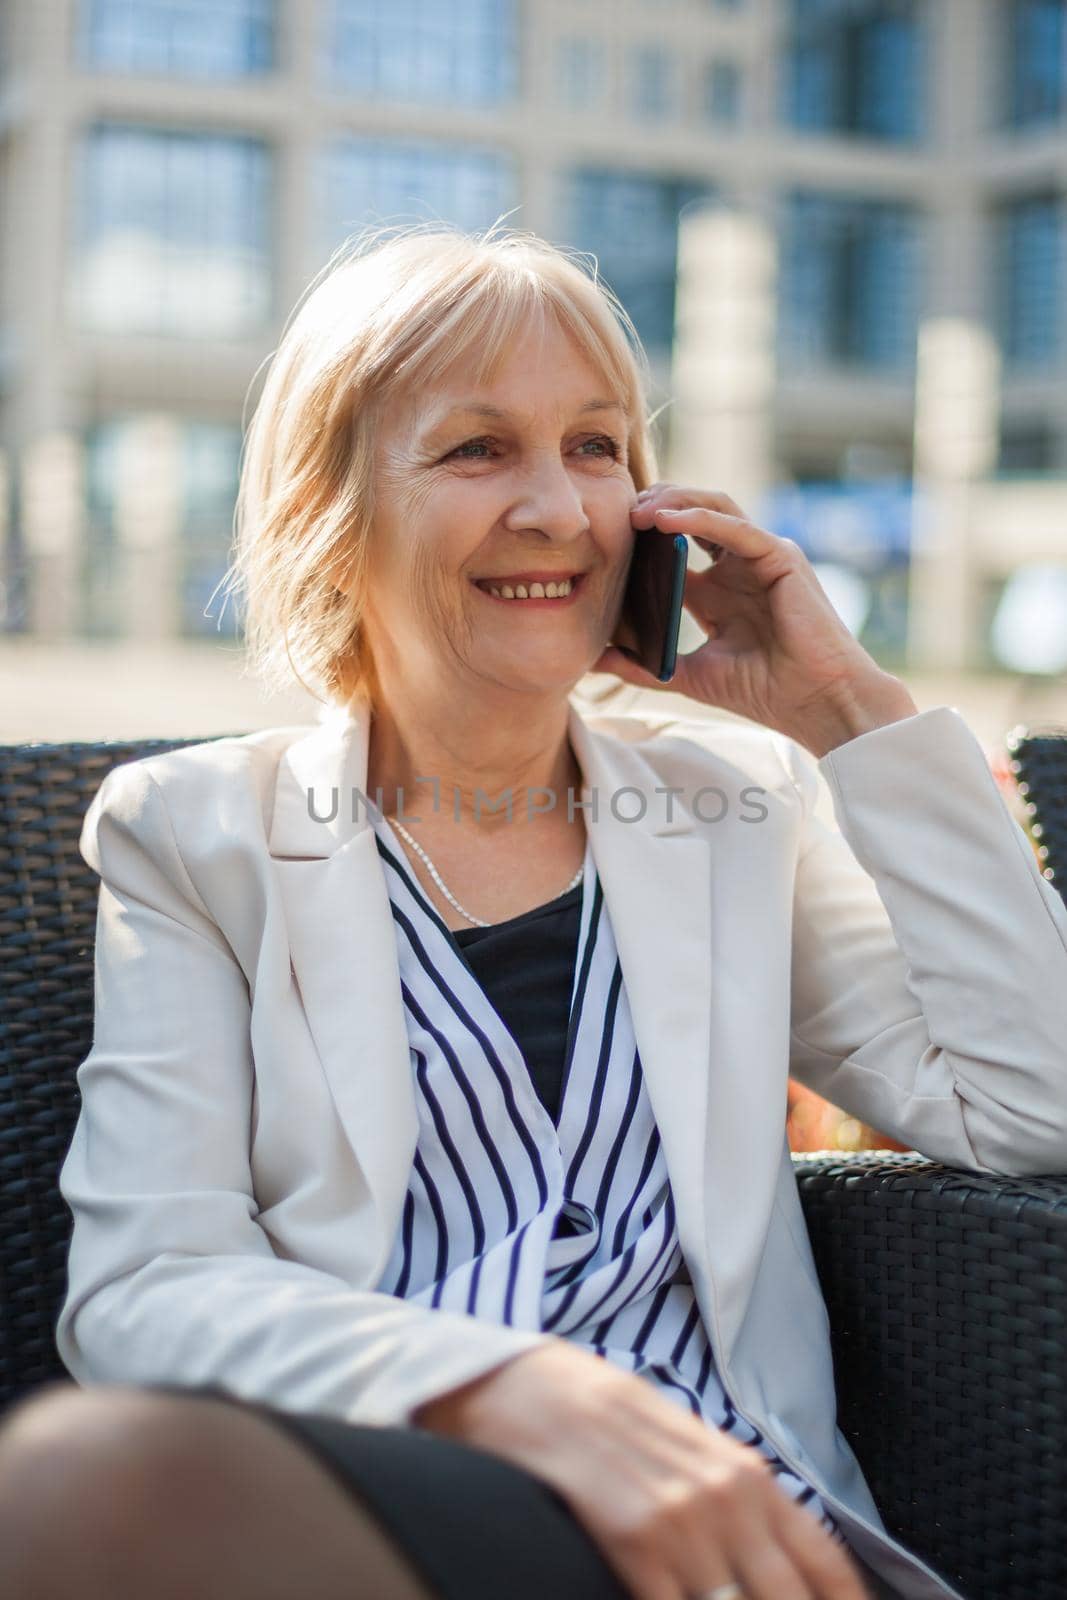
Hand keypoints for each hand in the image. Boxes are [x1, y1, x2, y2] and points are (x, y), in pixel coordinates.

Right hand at [414, 1341, 872, 1599]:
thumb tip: (770, 1566)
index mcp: (749, 1476)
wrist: (531, 1386)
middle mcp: (729, 1498)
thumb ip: (734, 1503)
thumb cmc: (604, 1418)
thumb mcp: (688, 1448)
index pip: (827, 1567)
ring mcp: (685, 1519)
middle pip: (790, 1599)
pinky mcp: (636, 1537)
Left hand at [592, 484, 916, 757]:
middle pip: (693, 516)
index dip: (641, 538)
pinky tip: (666, 519)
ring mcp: (762, 557)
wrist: (816, 704)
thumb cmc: (765, 692)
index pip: (675, 547)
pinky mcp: (781, 557)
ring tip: (636, 509)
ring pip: (715, 507)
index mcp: (719, 592)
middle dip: (655, 505)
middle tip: (616, 512)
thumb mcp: (690, 676)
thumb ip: (644, 667)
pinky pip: (735, 526)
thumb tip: (594, 660)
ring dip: (674, 501)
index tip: (603, 539)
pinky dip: (700, 518)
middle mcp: (739, 568)